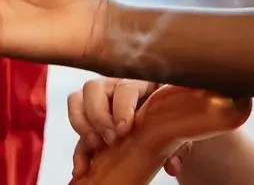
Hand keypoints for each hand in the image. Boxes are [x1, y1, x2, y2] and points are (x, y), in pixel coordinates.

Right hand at [67, 78, 191, 178]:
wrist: (164, 124)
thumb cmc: (169, 119)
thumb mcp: (175, 130)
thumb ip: (176, 145)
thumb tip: (171, 166)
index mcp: (138, 84)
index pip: (124, 87)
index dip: (122, 107)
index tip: (124, 130)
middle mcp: (113, 87)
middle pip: (93, 88)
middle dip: (98, 115)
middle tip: (110, 140)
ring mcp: (98, 101)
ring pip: (77, 100)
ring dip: (82, 125)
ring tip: (95, 147)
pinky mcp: (90, 122)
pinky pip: (77, 130)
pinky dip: (78, 151)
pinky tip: (82, 169)